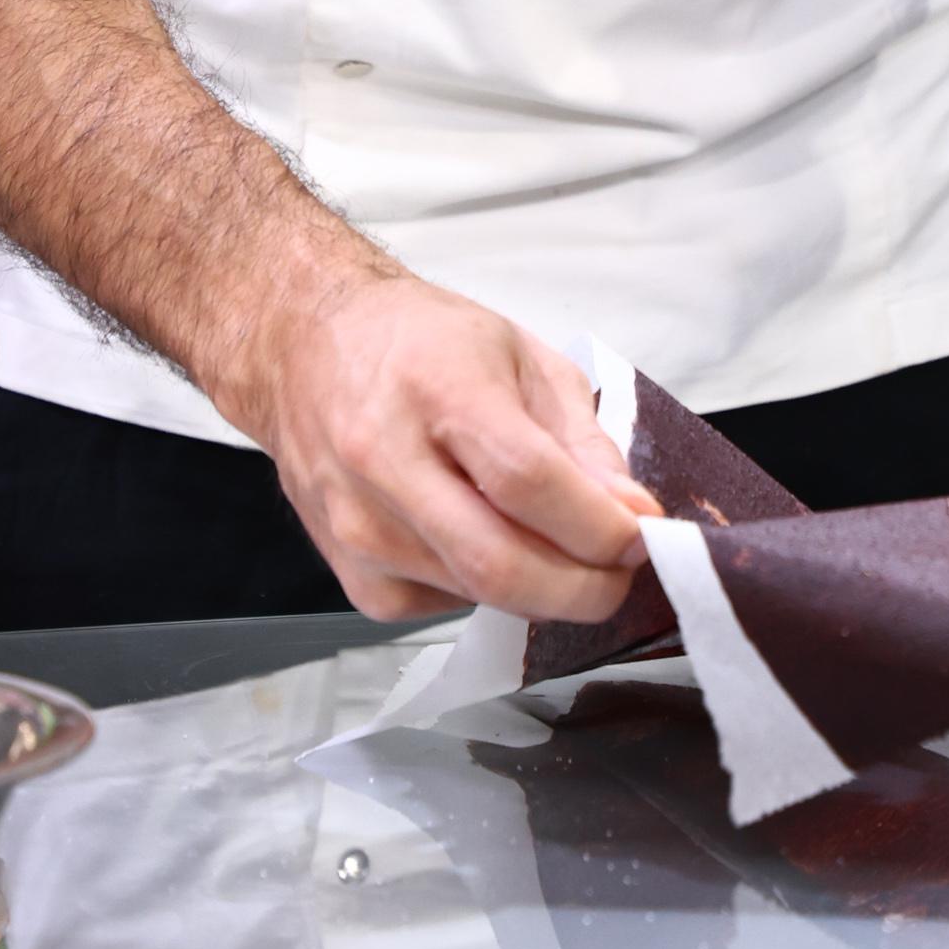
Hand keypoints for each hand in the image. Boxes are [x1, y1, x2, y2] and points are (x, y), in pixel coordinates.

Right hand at [225, 258, 658, 624]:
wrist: (304, 347)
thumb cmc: (418, 342)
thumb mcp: (518, 356)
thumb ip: (581, 441)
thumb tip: (631, 516)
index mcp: (437, 388)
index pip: (528, 482)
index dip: (598, 524)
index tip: (643, 534)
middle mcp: (384, 461)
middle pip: (499, 564)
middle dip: (584, 588)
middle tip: (622, 571)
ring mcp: (359, 526)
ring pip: (479, 595)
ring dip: (544, 588)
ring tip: (566, 548)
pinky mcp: (351, 575)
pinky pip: (445, 607)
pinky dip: (488, 589)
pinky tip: (488, 540)